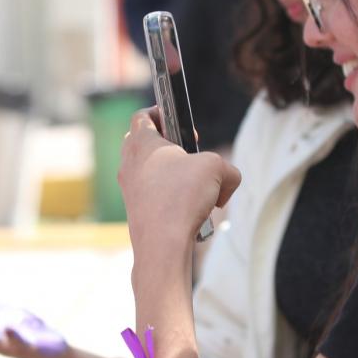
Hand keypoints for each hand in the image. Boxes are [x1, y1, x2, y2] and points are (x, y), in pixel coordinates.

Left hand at [118, 108, 240, 253]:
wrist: (162, 243)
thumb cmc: (182, 198)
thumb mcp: (218, 169)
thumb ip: (227, 169)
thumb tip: (226, 183)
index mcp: (141, 143)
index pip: (143, 115)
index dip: (163, 113)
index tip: (181, 126)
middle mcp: (129, 164)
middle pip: (146, 144)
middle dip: (171, 148)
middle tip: (191, 157)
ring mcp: (129, 189)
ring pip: (152, 173)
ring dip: (174, 177)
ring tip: (195, 189)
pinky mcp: (135, 211)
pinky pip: (154, 198)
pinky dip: (172, 200)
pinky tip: (189, 212)